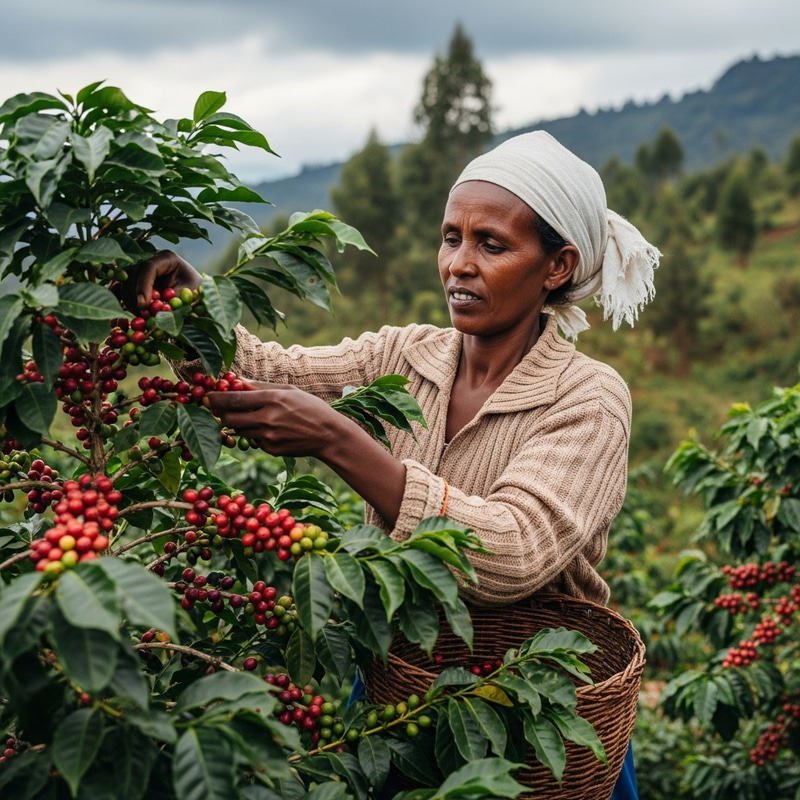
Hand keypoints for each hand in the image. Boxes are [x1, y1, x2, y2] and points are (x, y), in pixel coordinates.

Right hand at [120, 250, 201, 310]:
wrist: (195, 297)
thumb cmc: (197, 296)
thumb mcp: (191, 298)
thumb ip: (175, 303)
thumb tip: (156, 313)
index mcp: (168, 258)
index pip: (148, 267)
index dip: (143, 286)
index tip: (144, 305)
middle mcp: (151, 259)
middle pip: (133, 274)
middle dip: (136, 296)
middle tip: (144, 315)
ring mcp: (140, 268)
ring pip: (126, 282)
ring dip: (131, 301)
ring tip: (145, 316)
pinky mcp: (135, 279)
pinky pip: (123, 289)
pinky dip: (127, 302)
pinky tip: (139, 312)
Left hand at [205, 382, 341, 458]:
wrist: (329, 435)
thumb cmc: (310, 407)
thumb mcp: (288, 390)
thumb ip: (261, 386)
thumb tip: (237, 381)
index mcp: (272, 399)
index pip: (233, 399)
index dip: (215, 398)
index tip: (205, 396)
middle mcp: (267, 418)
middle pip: (229, 418)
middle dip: (221, 414)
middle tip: (222, 409)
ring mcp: (268, 436)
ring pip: (238, 431)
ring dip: (238, 424)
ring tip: (251, 416)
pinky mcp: (271, 449)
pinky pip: (253, 440)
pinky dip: (255, 434)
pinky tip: (272, 429)